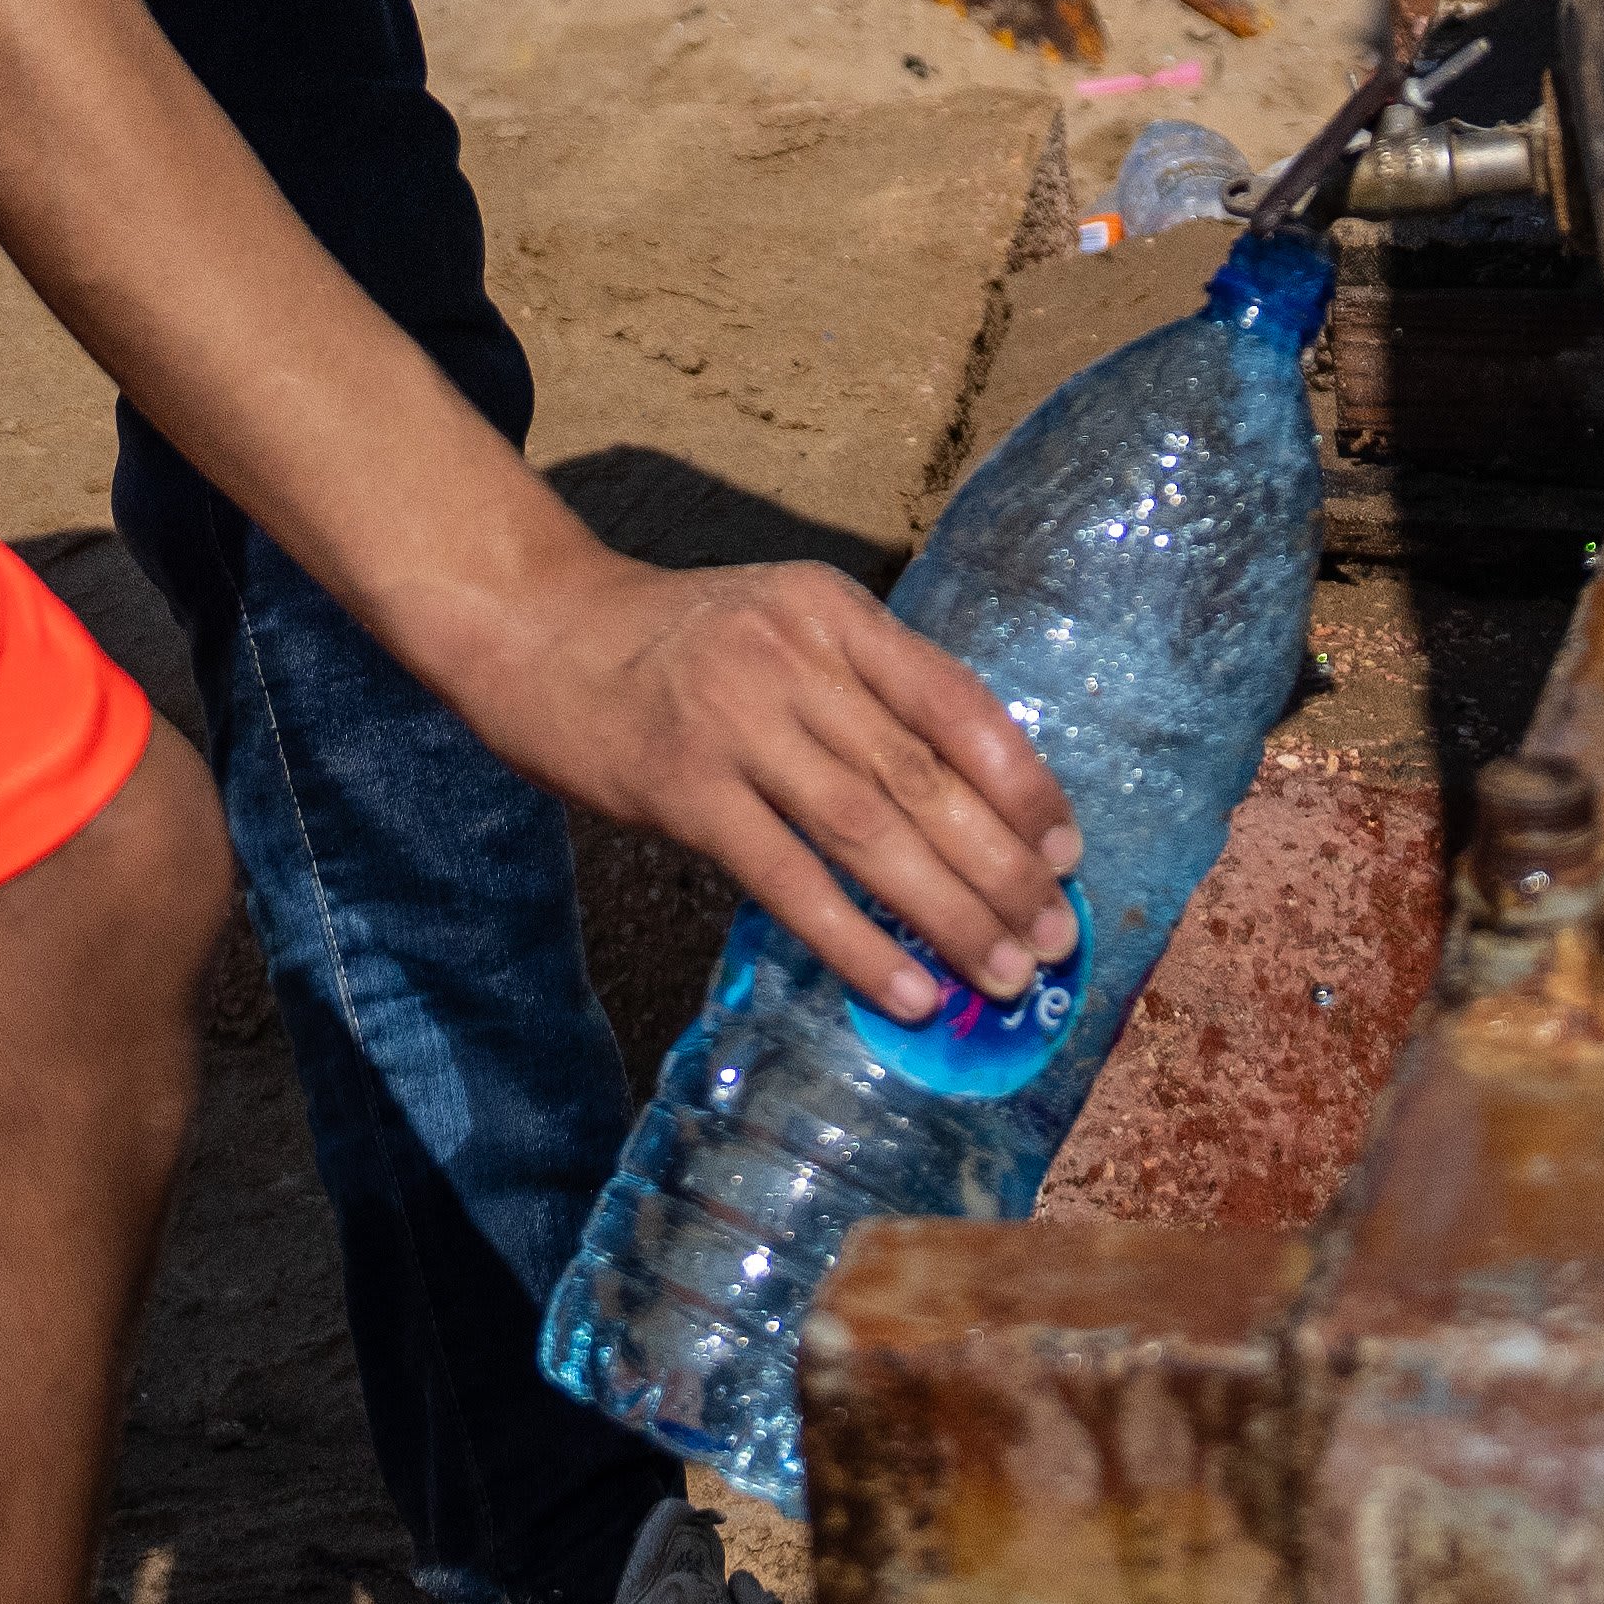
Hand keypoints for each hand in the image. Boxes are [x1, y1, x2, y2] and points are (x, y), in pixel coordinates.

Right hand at [446, 548, 1082, 1028]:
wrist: (535, 629)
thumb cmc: (674, 644)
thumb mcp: (779, 626)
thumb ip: (862, 691)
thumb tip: (973, 808)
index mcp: (831, 611)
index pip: (954, 700)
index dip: (1022, 783)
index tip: (1068, 853)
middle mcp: (791, 655)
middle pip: (924, 775)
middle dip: (1004, 869)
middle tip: (1057, 938)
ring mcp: (734, 720)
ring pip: (870, 831)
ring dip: (950, 914)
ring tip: (1006, 975)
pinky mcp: (680, 788)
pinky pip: (789, 879)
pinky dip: (856, 943)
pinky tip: (905, 992)